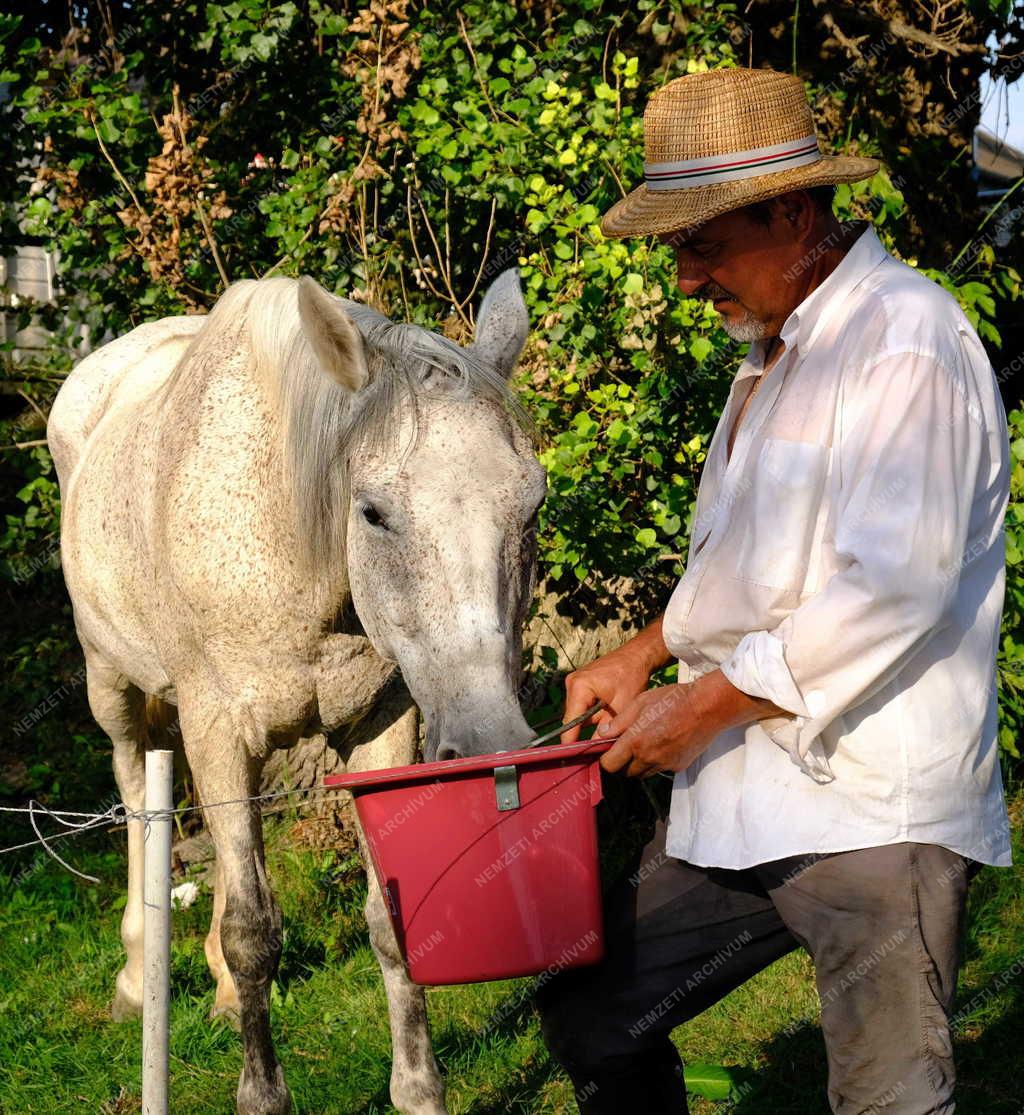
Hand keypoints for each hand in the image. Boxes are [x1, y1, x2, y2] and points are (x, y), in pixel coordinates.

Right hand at [561, 618, 670, 743]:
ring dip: (590, 721)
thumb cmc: (631, 677)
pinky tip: (605, 711)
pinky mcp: (579, 684)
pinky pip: (581, 706)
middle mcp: (571, 684)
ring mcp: (573, 683)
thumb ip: (606, 731)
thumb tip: (595, 752)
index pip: (569, 723)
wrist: (636, 656)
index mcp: (579, 687)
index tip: (573, 759)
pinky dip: (591, 713)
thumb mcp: (622, 708)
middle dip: (584, 732)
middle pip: (572, 720)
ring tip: (606, 721)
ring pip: (577, 714)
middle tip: (599, 743)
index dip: (571, 743)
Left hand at [597, 682, 718, 778]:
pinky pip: (660, 769)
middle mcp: (648, 758)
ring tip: (645, 744)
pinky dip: (656, 762)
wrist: (706, 707)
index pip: (609, 765)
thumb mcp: (640, 702)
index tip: (609, 750)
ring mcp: (664, 764)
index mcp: (635, 741)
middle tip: (627, 746)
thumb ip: (619, 722)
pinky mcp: (678, 767)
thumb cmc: (672, 700)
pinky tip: (663, 744)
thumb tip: (602, 734)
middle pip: (625, 773)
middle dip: (622, 762)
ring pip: (642, 774)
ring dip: (638, 764)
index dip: (606, 758)